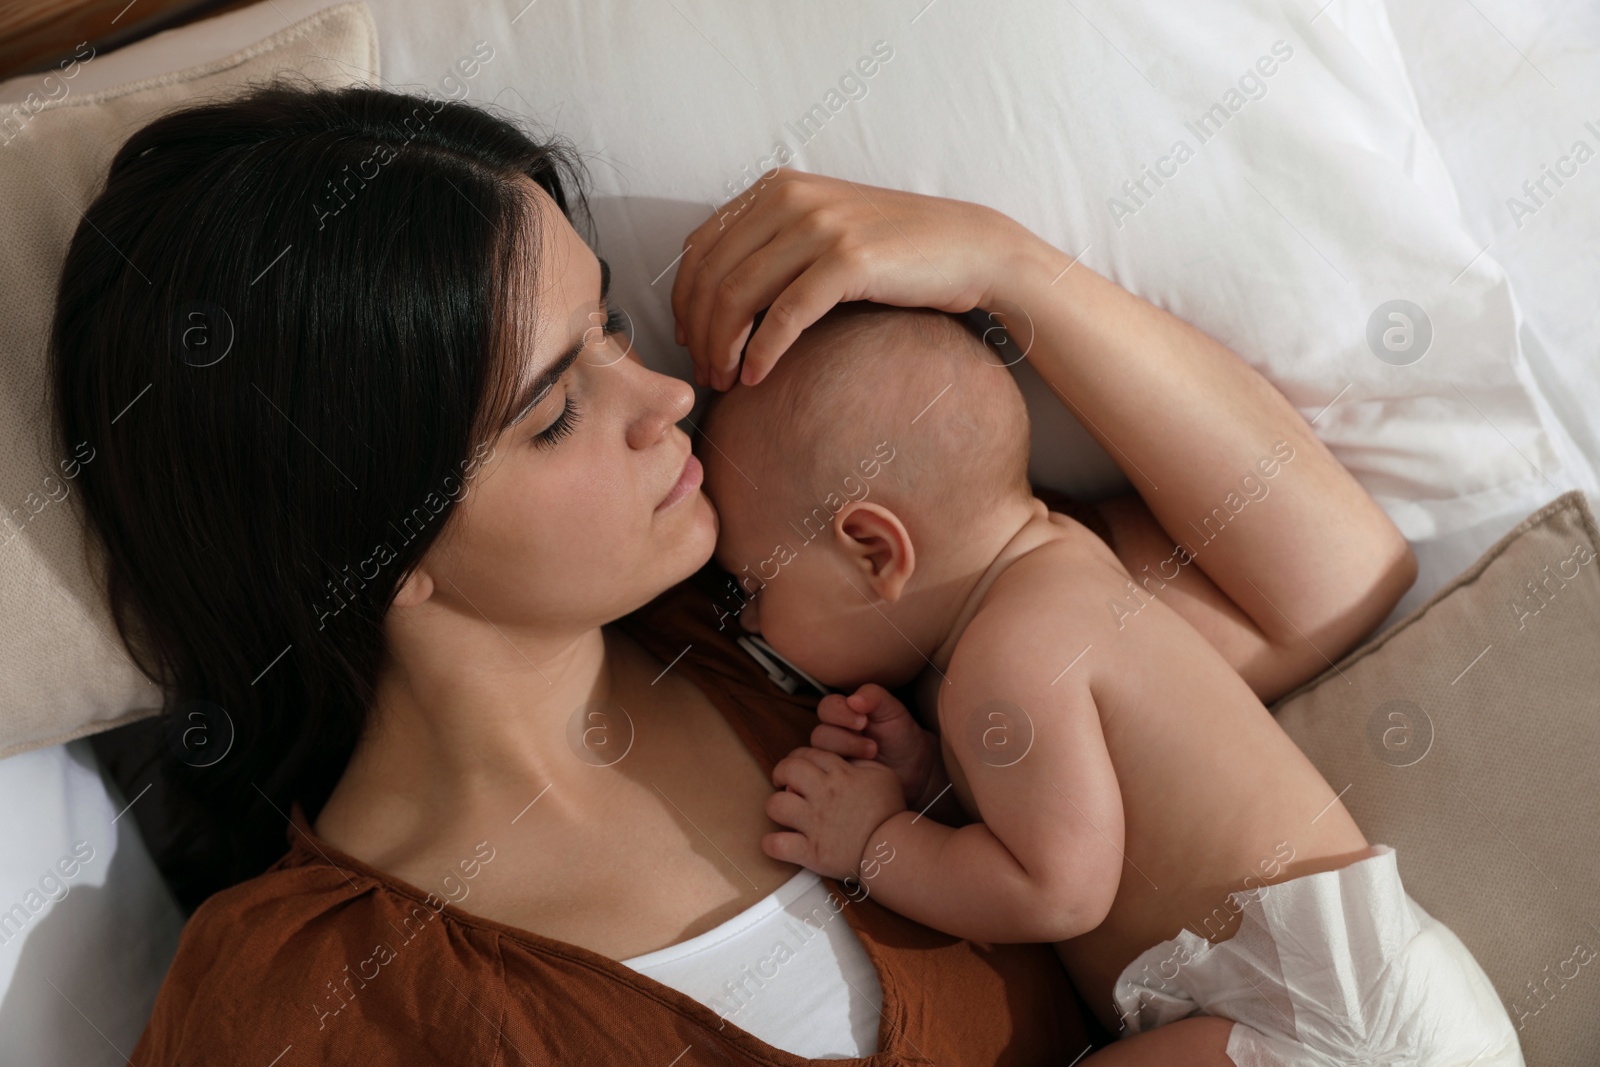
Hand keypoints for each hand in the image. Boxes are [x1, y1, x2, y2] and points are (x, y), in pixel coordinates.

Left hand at [670, 168, 1038, 390]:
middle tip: (705, 373)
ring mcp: (820, 226)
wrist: (968, 247)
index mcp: (776, 189)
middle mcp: (791, 199)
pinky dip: (762, 352)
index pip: (701, 247)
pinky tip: (756, 378)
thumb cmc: (895, 249)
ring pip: (739, 296)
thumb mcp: (824, 230)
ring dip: (723, 348)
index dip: (684, 300)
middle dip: (699, 332)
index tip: (689, 339)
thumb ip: (774, 245)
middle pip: (712, 275)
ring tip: (725, 381)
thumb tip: (718, 295)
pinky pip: (785, 315)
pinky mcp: (848, 260)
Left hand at [762, 747, 905, 879]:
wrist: (895, 849)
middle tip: (783, 782)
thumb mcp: (883, 776)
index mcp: (841, 774)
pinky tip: (777, 842)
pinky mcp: (811, 851)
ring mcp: (815, 823)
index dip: (799, 757)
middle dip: (780, 773)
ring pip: (776, 804)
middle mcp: (824, 795)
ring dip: (775, 806)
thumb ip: (859, 763)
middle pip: (787, 769)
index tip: (799, 767)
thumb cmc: (890, 812)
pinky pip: (777, 844)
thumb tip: (841, 760)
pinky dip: (772, 844)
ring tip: (782, 811)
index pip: (808, 753)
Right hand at [810, 684, 940, 807]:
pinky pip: (824, 777)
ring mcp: (833, 759)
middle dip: (844, 739)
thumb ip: (874, 696)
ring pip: (819, 756)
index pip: (827, 708)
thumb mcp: (893, 711)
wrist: (915, 768)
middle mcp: (834, 735)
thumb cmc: (901, 735)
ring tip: (872, 757)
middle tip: (872, 746)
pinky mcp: (836, 779)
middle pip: (819, 734)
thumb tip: (853, 699)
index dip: (840, 713)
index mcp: (844, 715)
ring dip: (846, 755)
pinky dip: (839, 774)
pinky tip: (861, 772)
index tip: (864, 721)